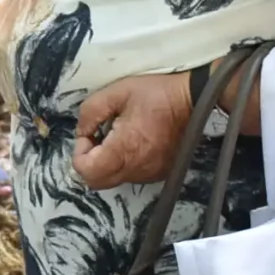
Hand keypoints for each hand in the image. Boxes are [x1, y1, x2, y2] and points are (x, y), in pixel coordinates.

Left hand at [72, 71, 199, 189]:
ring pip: (112, 180)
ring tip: (115, 138)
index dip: (79, 152)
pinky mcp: (159, 174)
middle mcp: (136, 168)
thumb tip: (82, 132)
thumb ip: (90, 112)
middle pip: (96, 182)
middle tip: (97, 138)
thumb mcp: (116, 92)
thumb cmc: (155, 94)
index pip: (87, 171)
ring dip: (105, 164)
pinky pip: (130, 176)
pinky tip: (131, 143)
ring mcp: (149, 174)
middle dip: (88, 161)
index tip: (90, 134)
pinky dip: (122, 164)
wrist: (194, 100)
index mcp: (124, 149)